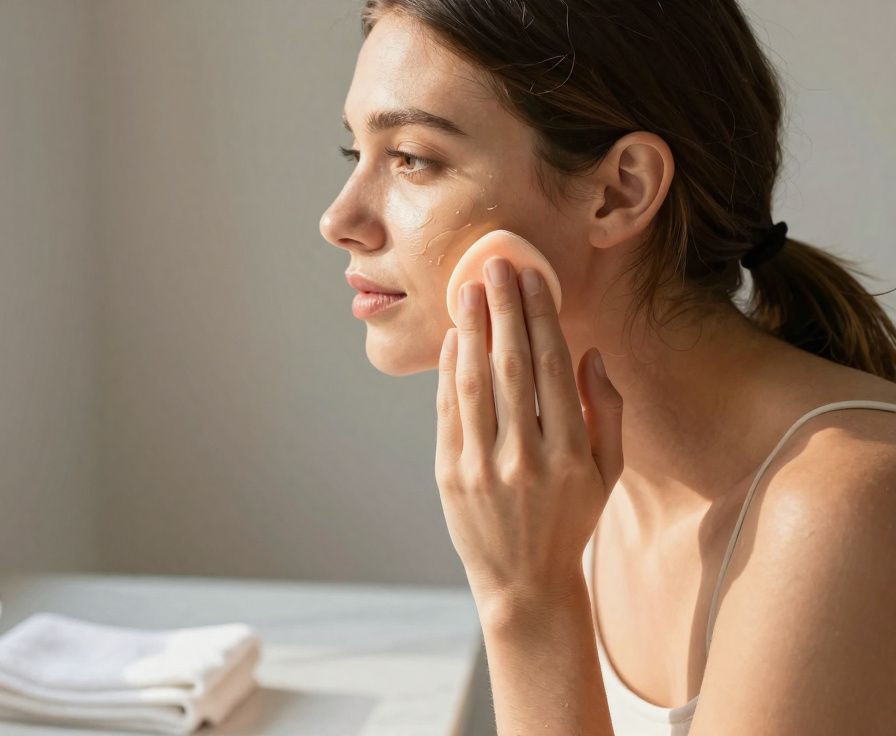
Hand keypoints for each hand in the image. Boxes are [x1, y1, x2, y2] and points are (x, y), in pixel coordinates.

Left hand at [435, 255, 623, 610]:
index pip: (553, 367)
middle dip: (504, 309)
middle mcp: (527, 458)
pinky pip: (449, 410)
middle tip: (495, 264)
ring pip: (475, 382)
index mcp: (572, 453)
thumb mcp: (607, 473)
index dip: (541, 316)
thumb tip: (589, 354)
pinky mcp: (450, 474)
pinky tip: (455, 338)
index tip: (533, 277)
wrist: (524, 580)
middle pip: (512, 366)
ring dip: (472, 329)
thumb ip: (606, 413)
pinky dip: (449, 370)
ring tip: (469, 289)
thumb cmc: (570, 518)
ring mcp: (484, 466)